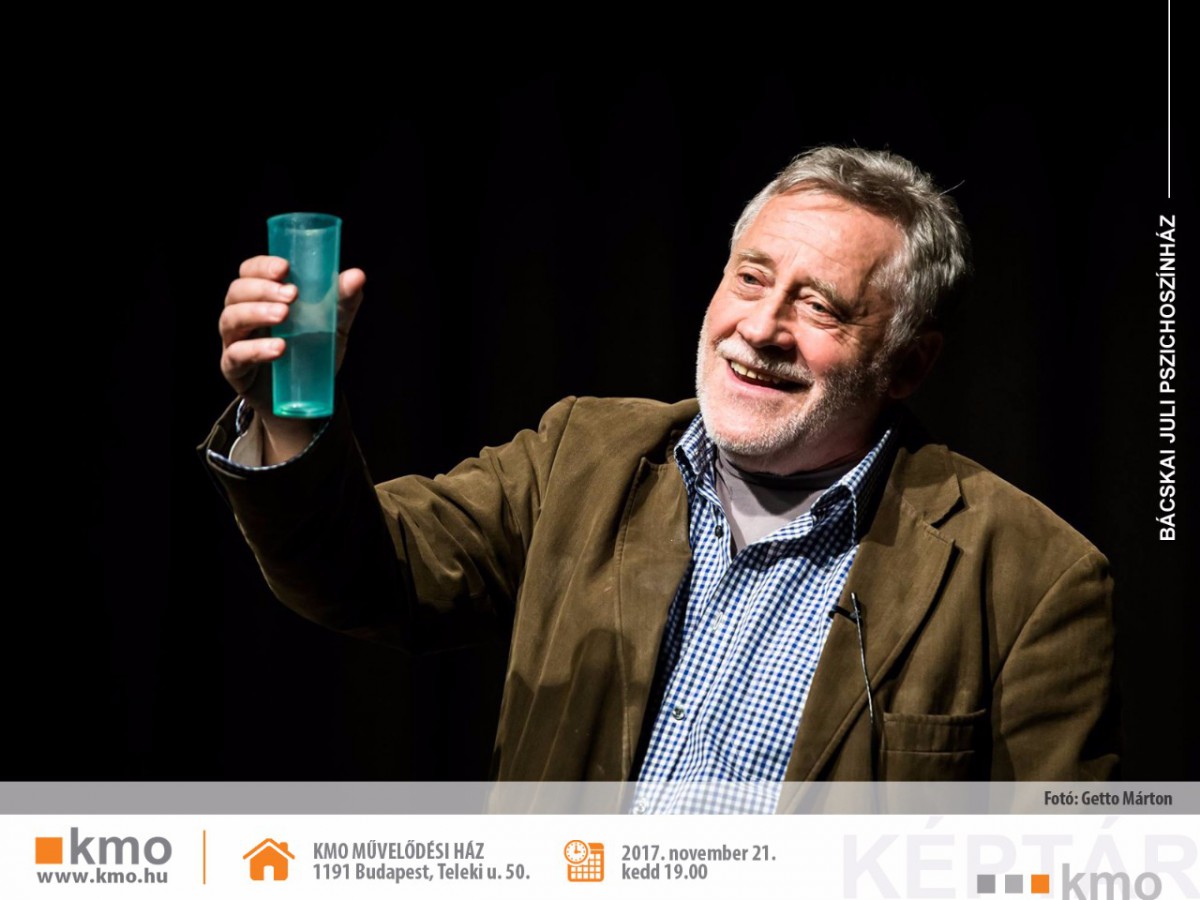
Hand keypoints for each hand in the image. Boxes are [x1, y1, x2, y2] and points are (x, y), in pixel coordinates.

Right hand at [220, 256, 365, 460]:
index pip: (249, 271)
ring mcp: (235, 341)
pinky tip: (277, 348)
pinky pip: (235, 355)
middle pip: (236, 292)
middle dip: (262, 289)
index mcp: (261, 297)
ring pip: (231, 319)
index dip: (262, 266)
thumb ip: (342, 300)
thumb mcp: (332, 324)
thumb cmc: (312, 352)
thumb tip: (357, 275)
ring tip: (284, 316)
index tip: (284, 268)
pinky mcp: (234, 369)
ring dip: (256, 313)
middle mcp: (242, 315)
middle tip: (291, 295)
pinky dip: (255, 349)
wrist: (305, 399)